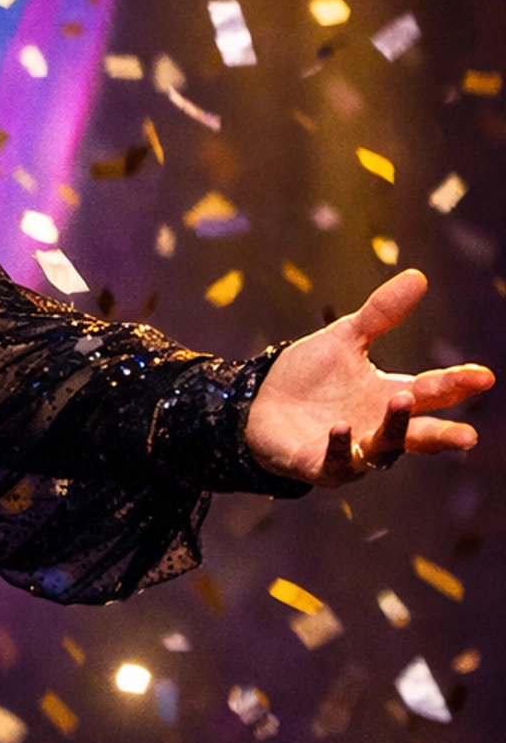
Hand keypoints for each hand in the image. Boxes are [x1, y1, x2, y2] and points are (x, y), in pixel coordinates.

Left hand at [244, 268, 492, 486]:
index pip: (431, 392)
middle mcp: (377, 427)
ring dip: (393, 429)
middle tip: (467, 436)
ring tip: (400, 400)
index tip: (484, 376)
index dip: (457, 385)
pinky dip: (341, 448)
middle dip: (442, 435)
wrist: (258, 401)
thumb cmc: (309, 375)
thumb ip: (381, 314)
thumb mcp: (345, 338)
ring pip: (383, 450)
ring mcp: (351, 452)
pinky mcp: (319, 465)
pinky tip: (342, 428)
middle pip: (418, 434)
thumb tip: (419, 276)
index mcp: (388, 396)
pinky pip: (336, 464)